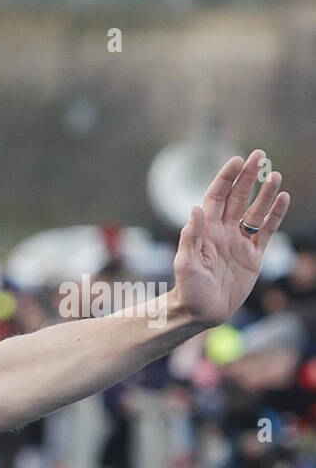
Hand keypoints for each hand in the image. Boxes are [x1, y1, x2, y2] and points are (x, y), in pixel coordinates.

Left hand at [172, 149, 289, 328]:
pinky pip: (267, 231)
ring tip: (275, 174)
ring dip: (265, 193)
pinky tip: (282, 198)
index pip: (217, 197)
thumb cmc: (188, 289)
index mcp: (206, 230)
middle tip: (260, 155)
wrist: (201, 312)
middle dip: (248, 177)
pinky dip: (275, 215)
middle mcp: (223, 232)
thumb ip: (190, 237)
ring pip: (255, 211)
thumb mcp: (185, 263)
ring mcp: (240, 242)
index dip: (227, 179)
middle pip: (238, 198)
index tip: (237, 161)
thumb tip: (195, 209)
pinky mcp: (254, 255)